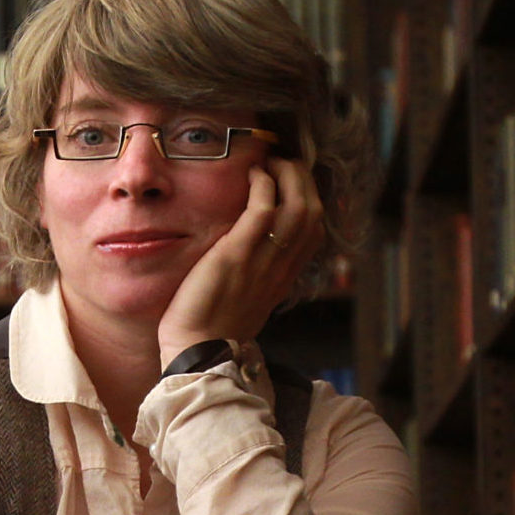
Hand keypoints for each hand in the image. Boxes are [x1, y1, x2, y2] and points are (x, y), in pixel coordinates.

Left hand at [155, 156, 324, 366]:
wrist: (199, 352)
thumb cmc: (212, 328)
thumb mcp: (246, 298)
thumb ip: (255, 273)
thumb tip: (249, 251)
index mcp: (285, 277)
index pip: (315, 230)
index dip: (310, 198)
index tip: (292, 182)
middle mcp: (282, 268)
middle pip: (314, 211)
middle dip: (303, 179)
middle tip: (283, 162)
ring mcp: (264, 261)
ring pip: (299, 206)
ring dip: (288, 175)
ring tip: (270, 162)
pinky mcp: (239, 255)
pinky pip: (265, 209)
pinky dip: (264, 185)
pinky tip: (253, 175)